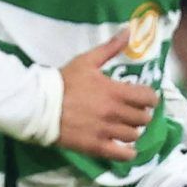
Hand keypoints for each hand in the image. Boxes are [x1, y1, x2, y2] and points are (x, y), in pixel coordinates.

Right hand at [55, 29, 159, 159]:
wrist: (38, 105)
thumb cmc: (63, 81)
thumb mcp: (87, 61)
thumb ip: (110, 48)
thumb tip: (129, 31)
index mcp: (115, 91)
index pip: (148, 97)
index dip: (149, 98)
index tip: (143, 98)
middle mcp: (115, 112)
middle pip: (144, 118)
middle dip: (141, 114)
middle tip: (132, 112)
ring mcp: (106, 131)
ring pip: (135, 135)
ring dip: (132, 131)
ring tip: (123, 127)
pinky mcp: (96, 147)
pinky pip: (123, 155)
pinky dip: (128, 152)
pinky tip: (123, 147)